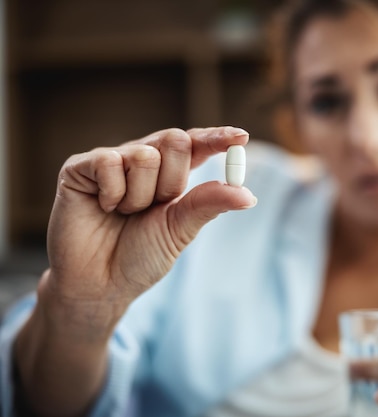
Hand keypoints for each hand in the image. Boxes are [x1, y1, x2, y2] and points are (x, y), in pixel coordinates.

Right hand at [40, 126, 255, 337]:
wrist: (99, 285)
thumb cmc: (140, 257)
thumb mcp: (180, 230)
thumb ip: (209, 204)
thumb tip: (249, 194)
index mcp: (171, 174)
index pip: (197, 144)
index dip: (218, 138)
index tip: (241, 137)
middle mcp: (143, 161)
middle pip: (176, 140)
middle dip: (173, 181)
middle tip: (155, 207)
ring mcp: (112, 161)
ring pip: (144, 155)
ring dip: (140, 196)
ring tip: (125, 214)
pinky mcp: (80, 168)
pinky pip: (109, 162)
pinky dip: (113, 193)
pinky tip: (105, 208)